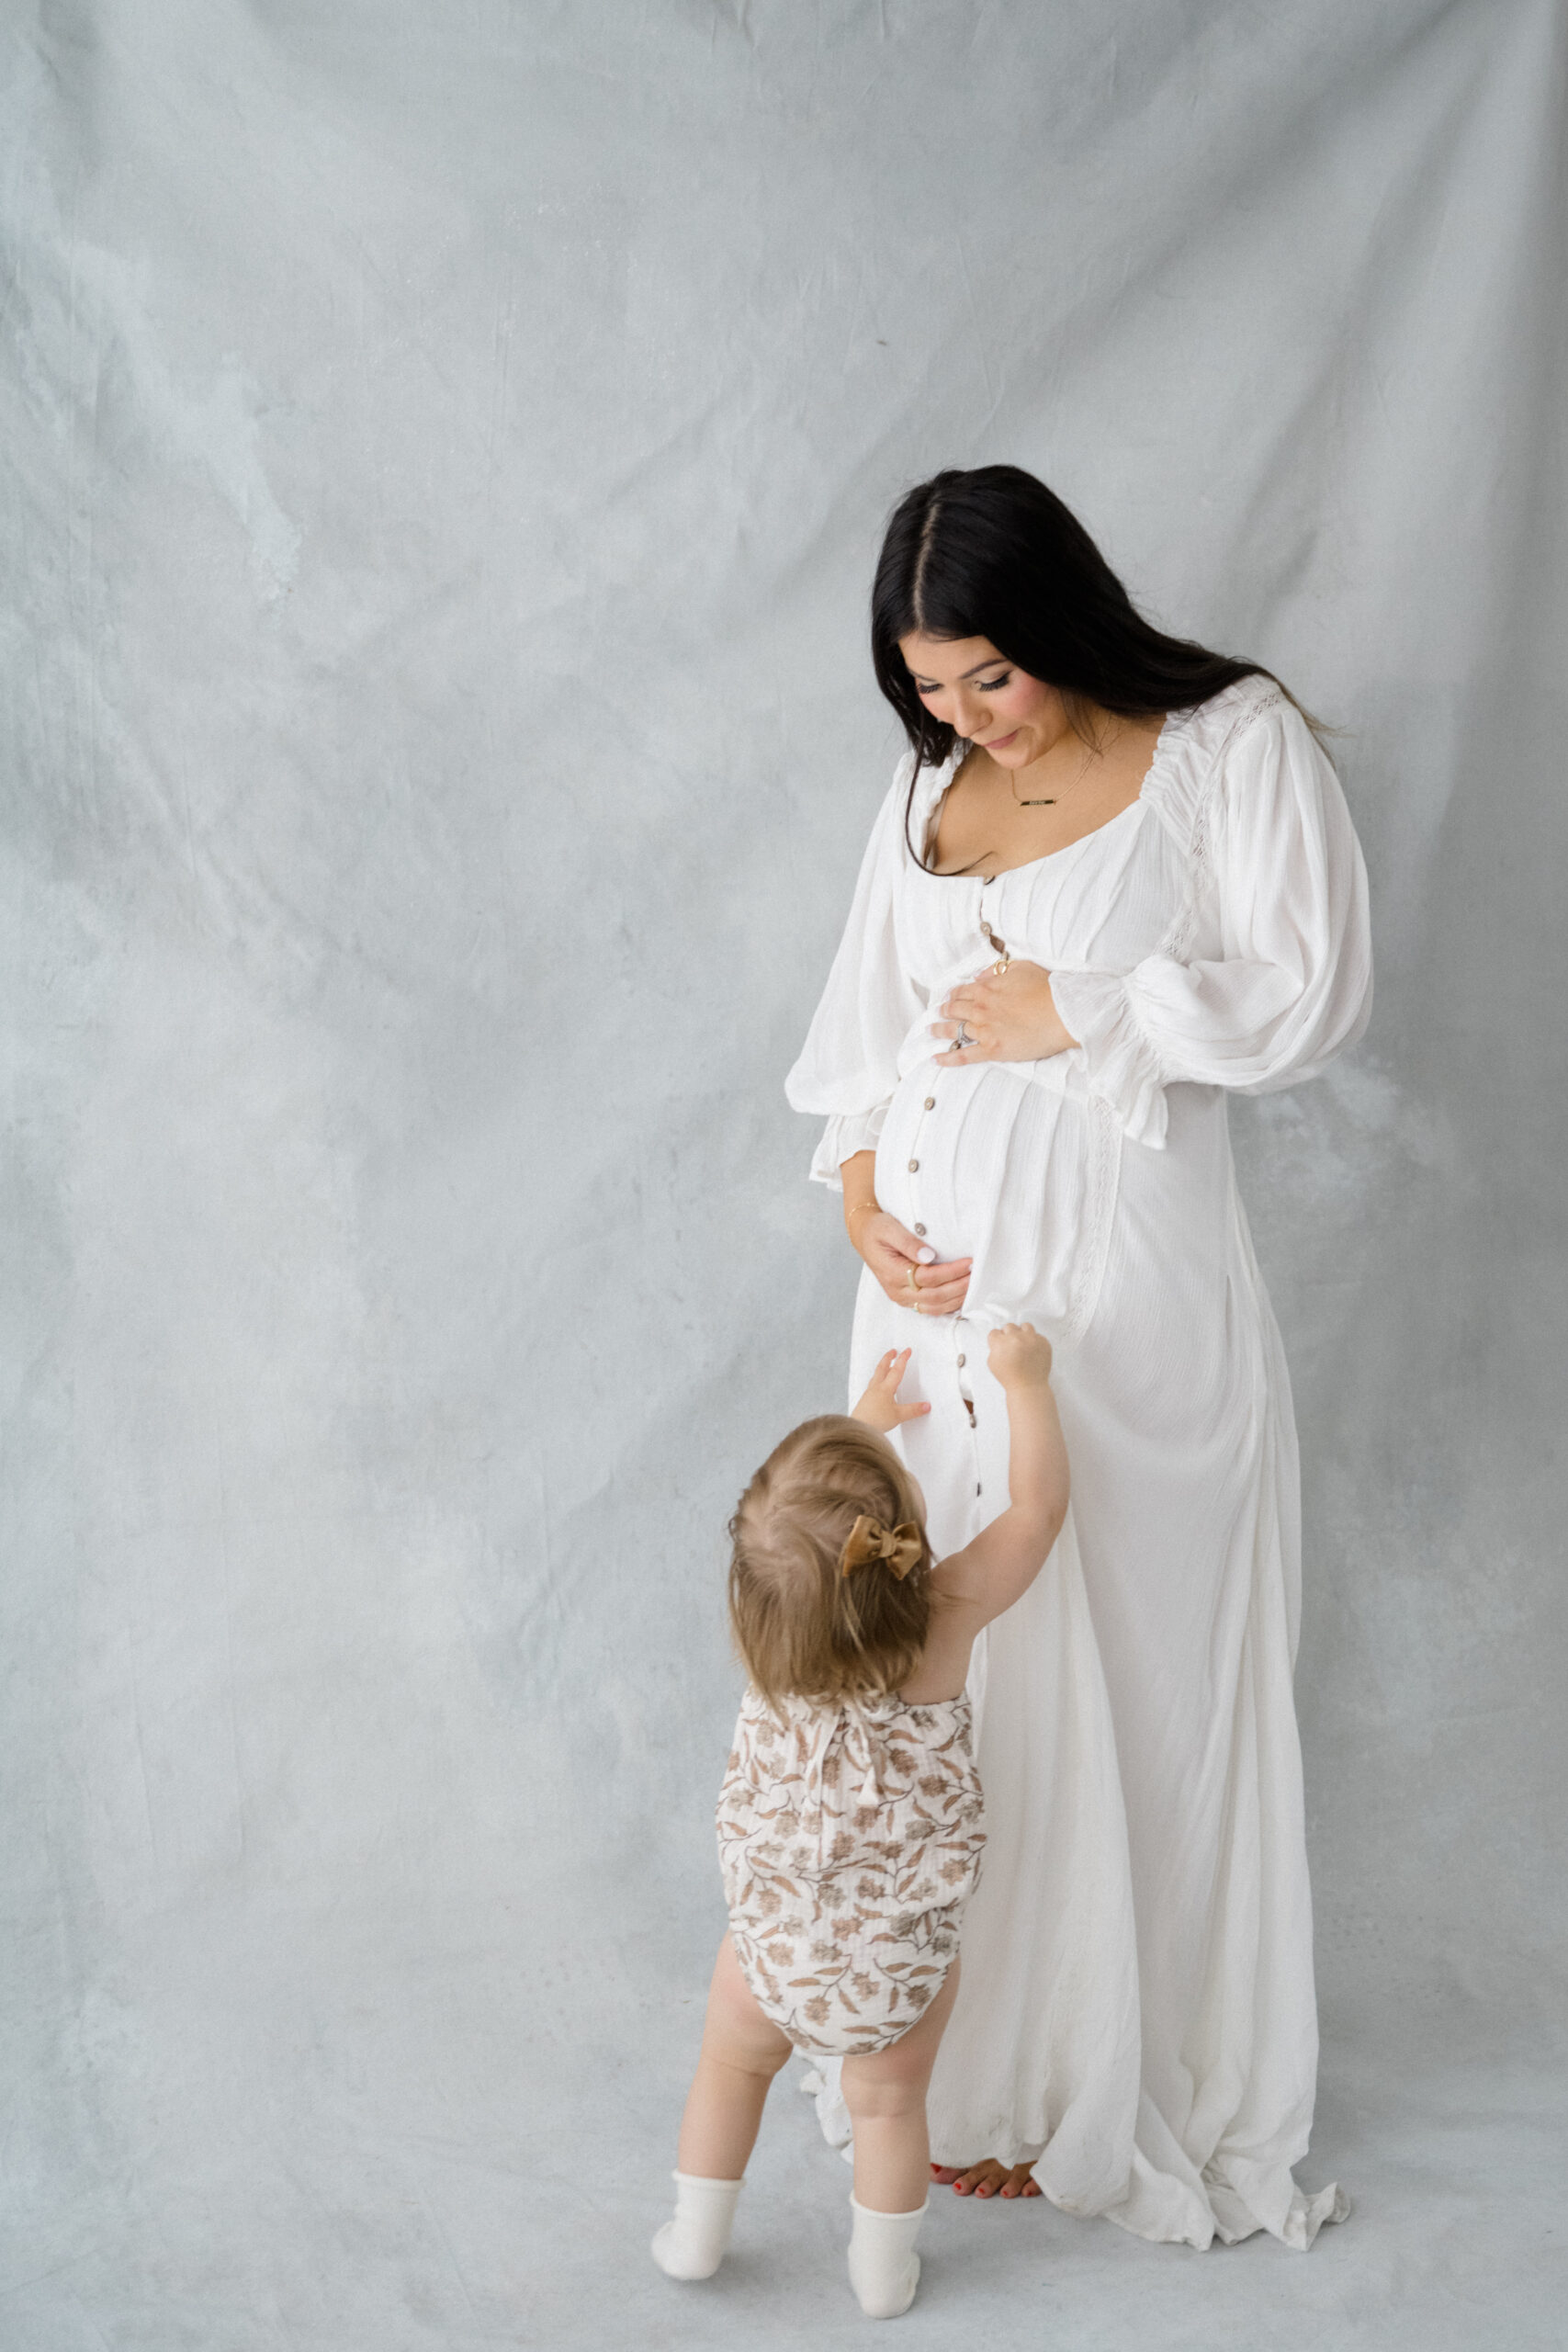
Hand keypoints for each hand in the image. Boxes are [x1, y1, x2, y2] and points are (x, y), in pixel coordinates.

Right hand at [850, 1208, 971, 1316]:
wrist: (865, 1237)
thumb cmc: (878, 1229)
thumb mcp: (889, 1228)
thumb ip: (908, 1242)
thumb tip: (929, 1256)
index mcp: (892, 1273)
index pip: (928, 1278)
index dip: (951, 1272)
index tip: (969, 1262)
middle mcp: (896, 1291)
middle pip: (934, 1296)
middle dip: (958, 1287)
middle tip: (976, 1274)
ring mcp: (901, 1298)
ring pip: (934, 1307)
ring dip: (956, 1298)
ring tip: (973, 1283)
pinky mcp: (907, 1300)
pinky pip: (931, 1308)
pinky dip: (949, 1305)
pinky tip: (961, 1294)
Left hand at [851, 1348, 932, 1431]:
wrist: (858, 1428)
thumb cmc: (875, 1421)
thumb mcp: (898, 1416)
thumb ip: (913, 1410)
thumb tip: (926, 1406)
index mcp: (885, 1388)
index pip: (896, 1370)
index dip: (903, 1359)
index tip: (907, 1350)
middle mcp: (876, 1388)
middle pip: (882, 1368)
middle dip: (888, 1358)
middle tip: (893, 1351)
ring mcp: (869, 1394)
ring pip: (876, 1376)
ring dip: (882, 1367)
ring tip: (885, 1365)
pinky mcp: (865, 1401)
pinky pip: (872, 1385)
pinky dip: (877, 1379)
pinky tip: (878, 1386)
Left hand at [933, 960, 1078, 1064]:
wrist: (1061, 1012)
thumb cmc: (1047, 989)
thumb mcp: (1021, 967)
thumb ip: (997, 970)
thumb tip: (980, 975)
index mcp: (987, 987)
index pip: (962, 991)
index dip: (953, 994)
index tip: (948, 997)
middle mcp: (981, 1008)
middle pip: (954, 1009)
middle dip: (943, 1011)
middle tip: (937, 1013)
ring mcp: (984, 1029)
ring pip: (954, 1030)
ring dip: (939, 1030)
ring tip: (930, 1031)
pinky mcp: (992, 1049)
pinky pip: (963, 1055)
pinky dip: (947, 1058)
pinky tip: (935, 1059)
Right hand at [987, 1322, 1053, 1390]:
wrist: (1028, 1386)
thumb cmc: (1010, 1377)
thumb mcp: (993, 1363)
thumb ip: (994, 1348)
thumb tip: (999, 1338)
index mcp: (1001, 1343)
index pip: (995, 1332)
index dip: (997, 1339)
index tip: (1000, 1345)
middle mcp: (1016, 1338)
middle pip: (1009, 1326)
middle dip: (1009, 1335)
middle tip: (1011, 1346)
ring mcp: (1031, 1339)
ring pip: (1025, 1326)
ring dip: (1022, 1333)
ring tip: (1023, 1343)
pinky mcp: (1043, 1342)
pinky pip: (1038, 1336)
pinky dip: (1034, 1342)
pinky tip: (1032, 1352)